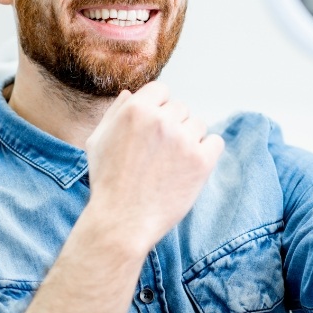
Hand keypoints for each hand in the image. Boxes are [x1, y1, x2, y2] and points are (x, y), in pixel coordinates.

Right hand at [84, 82, 223, 253]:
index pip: (161, 90)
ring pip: (198, 124)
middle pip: (180, 108)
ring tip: (172, 163)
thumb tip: (131, 94)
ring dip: (189, 139)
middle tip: (160, 152)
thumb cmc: (107, 182)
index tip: (154, 128)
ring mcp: (183, 140)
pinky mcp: (201, 161)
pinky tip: (190, 167)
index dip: (158, 108)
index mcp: (136, 110)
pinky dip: (207, 152)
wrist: (122, 221)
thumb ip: (115, 113)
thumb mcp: (98, 141)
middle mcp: (161, 120)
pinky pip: (215, 142)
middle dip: (172, 125)